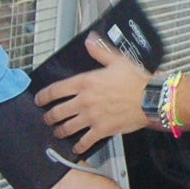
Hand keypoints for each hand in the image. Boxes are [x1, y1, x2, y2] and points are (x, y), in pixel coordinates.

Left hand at [35, 34, 151, 153]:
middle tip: (47, 118)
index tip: (39, 99)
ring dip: (60, 131)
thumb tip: (90, 41)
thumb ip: (100, 51)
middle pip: (58, 112)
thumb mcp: (117, 61)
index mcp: (85, 82)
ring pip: (67, 128)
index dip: (44, 96)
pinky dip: (79, 146)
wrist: (150, 99)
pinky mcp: (102, 130)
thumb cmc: (136, 80)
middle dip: (49, 117)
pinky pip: (85, 141)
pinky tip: (77, 148)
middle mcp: (84, 101)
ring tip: (58, 132)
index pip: (56, 90)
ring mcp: (92, 117)